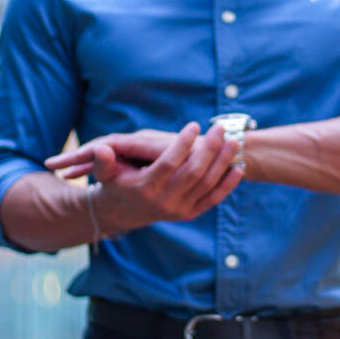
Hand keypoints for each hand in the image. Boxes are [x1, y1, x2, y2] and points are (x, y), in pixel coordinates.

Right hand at [57, 122, 243, 233]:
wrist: (123, 213)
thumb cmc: (116, 184)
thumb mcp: (105, 173)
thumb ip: (104, 160)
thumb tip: (100, 148)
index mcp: (145, 188)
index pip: (168, 164)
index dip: (182, 144)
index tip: (194, 125)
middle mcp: (164, 201)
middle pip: (193, 173)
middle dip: (209, 149)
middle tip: (220, 129)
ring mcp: (179, 209)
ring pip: (206, 185)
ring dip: (222, 163)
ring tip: (233, 141)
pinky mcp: (189, 214)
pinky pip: (213, 199)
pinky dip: (227, 185)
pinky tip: (238, 168)